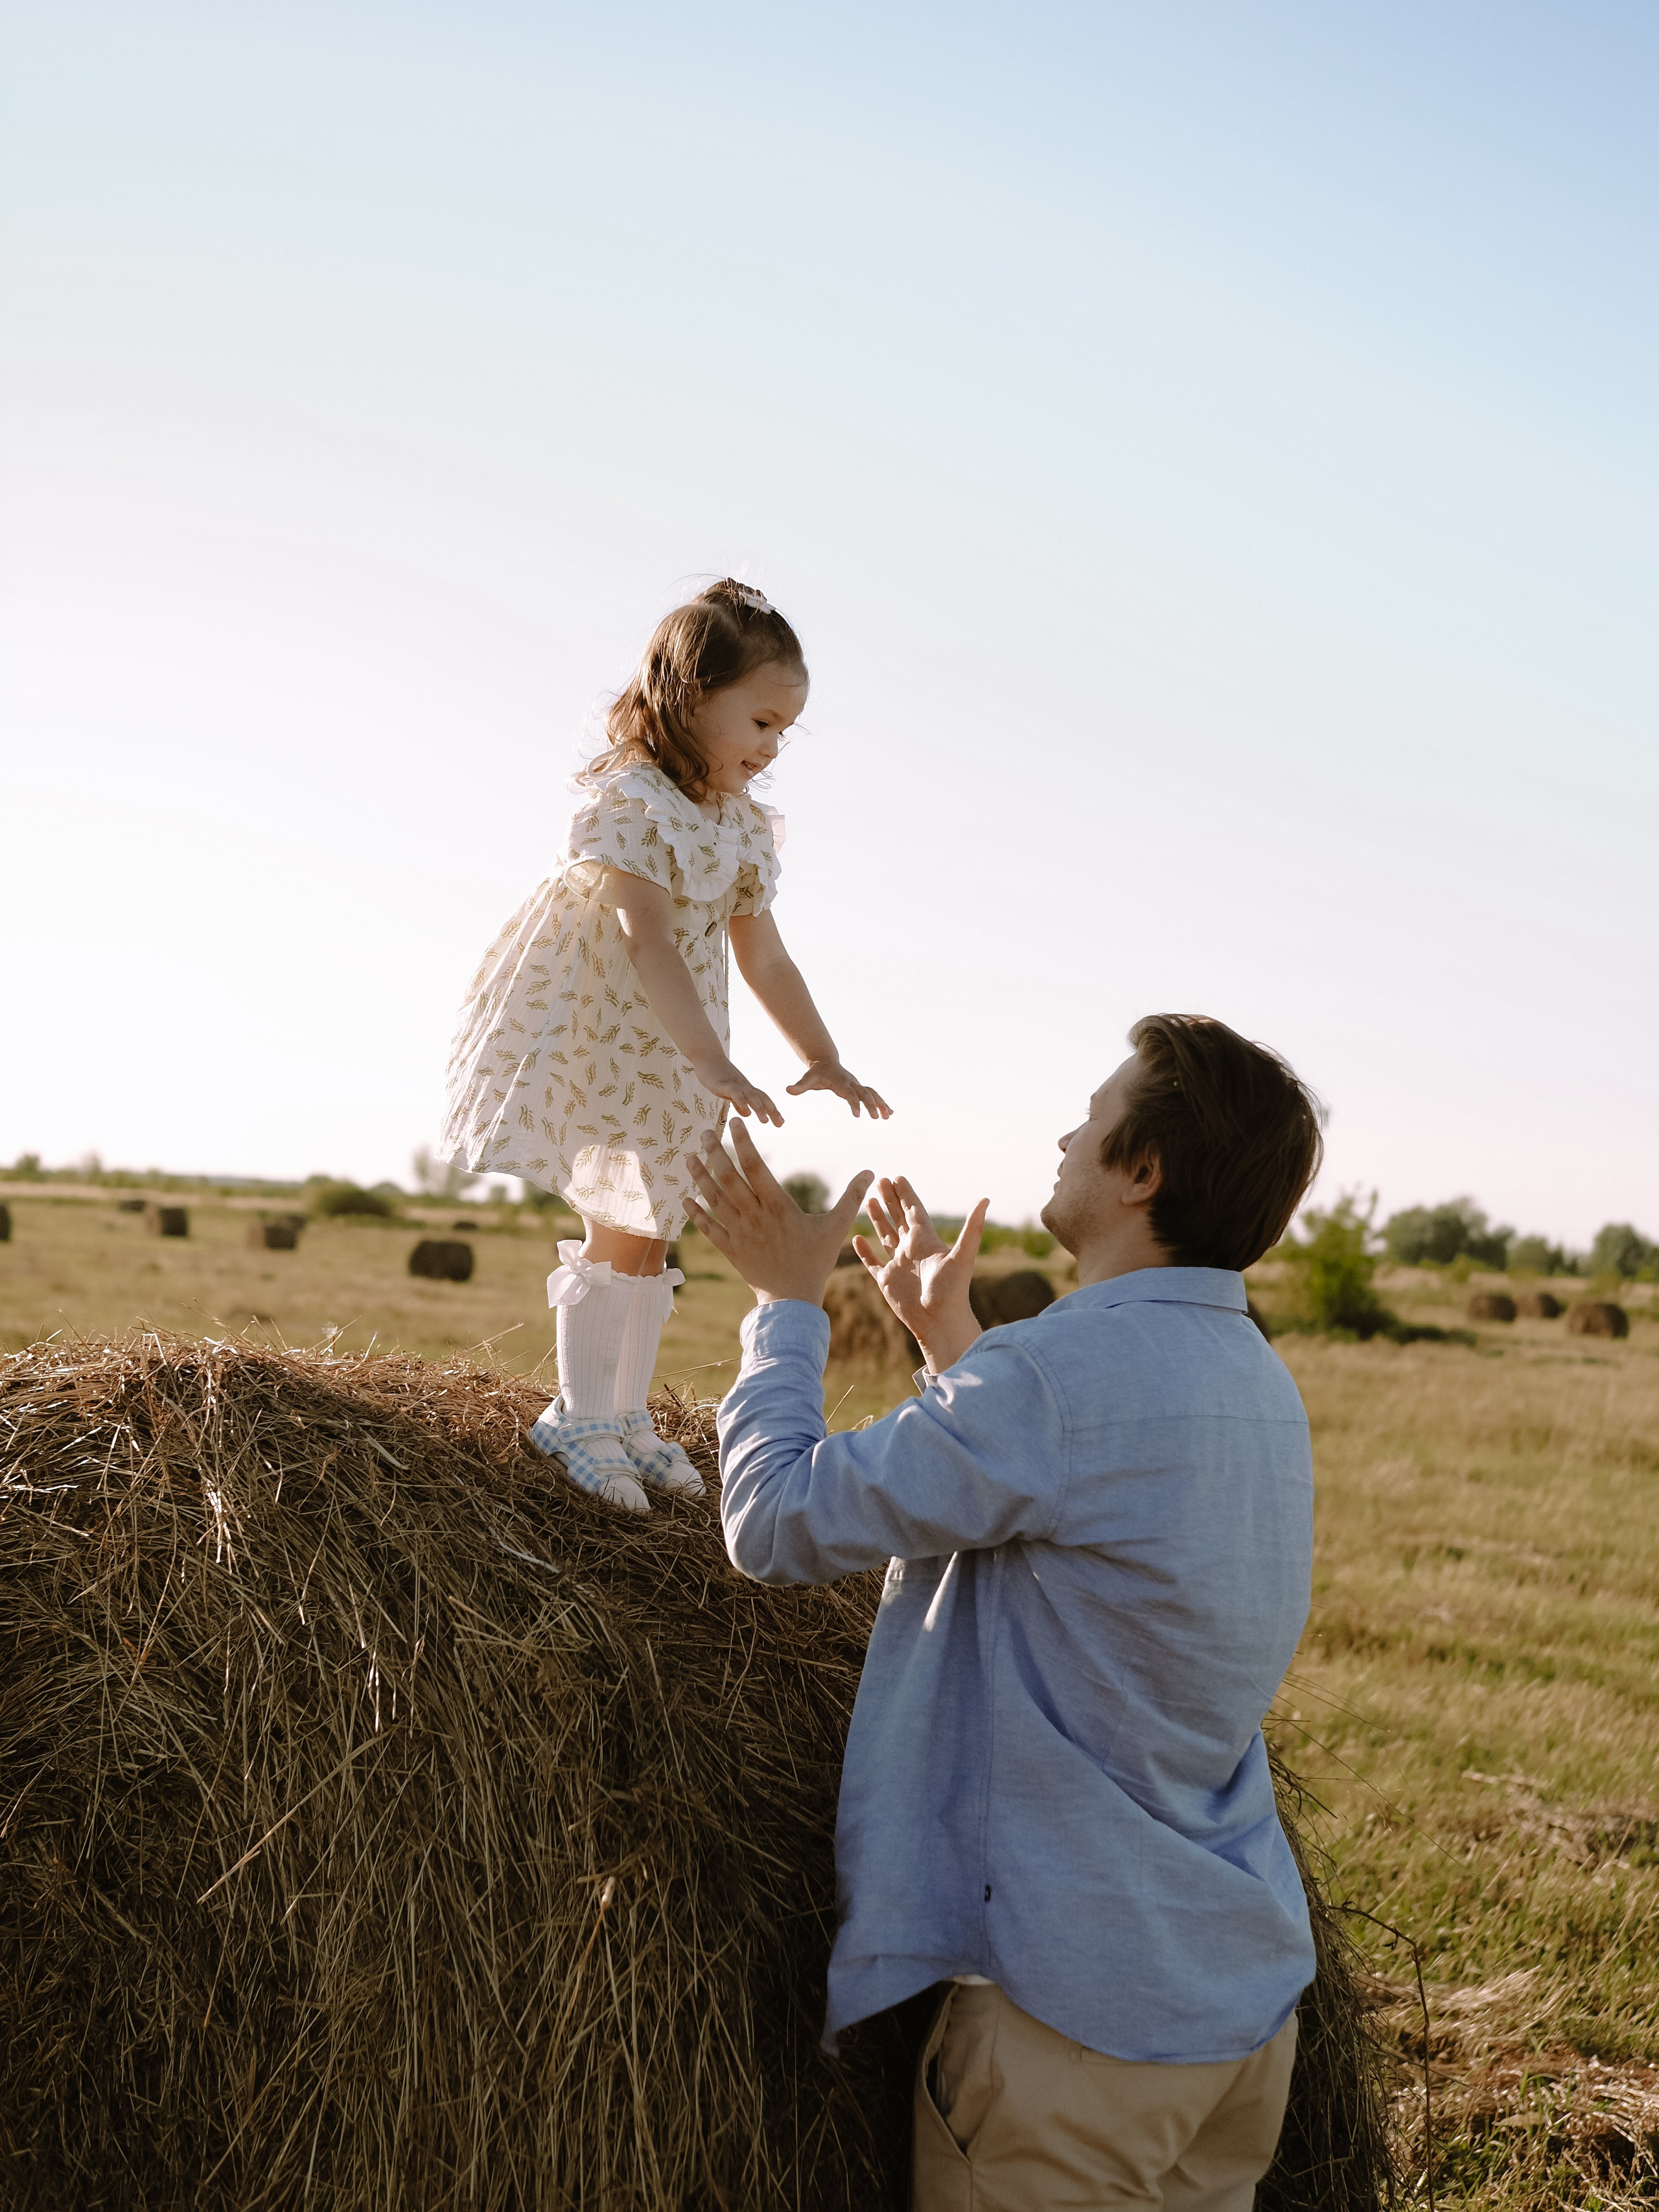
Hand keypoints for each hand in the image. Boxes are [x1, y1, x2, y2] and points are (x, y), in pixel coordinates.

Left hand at [685, 1122, 872, 1304]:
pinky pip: (708, 1229)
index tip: (735, 1122)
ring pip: (714, 1200)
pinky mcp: (730, 1250)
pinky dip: (695, 1214)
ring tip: (688, 1157)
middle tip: (703, 1132)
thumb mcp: (836, 1227)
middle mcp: (755, 1217)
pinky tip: (684, 1198)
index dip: (744, 1142)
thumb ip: (851, 1197)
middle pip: (729, 1179)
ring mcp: (740, 1234)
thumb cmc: (816, 1261)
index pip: (756, 1167)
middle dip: (715, 1153)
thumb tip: (871, 1172)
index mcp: (778, 1207)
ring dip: (700, 1177)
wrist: (793, 1300)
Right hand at [693, 1057, 783, 1127]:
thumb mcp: (729, 1091)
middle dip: (772, 1111)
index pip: (763, 1099)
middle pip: (762, 1098)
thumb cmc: (718, 1074)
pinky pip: (735, 1093)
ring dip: (759, 1108)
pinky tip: (746, 1111)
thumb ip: (738, 1102)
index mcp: (746, 1088)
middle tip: (780, 1124)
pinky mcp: (724, 1084)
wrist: (707, 1056)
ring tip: (764, 1121)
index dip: (773, 1110)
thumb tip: (746, 1113)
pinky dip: (741, 1102)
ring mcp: (735, 1084)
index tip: (781, 1123)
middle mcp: (744, 1086)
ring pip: (751, 1096)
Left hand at [785, 1057, 892, 1118]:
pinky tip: (889, 1113)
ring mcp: (857, 1084)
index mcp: (841, 1082)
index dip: (854, 1103)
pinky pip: (873, 1094)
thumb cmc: (816, 1072)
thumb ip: (799, 1086)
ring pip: (872, 1093)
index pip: (849, 1093)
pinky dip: (881, 1103)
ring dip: (880, 1104)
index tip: (857, 1115)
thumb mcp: (807, 1079)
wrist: (825, 1062)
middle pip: (864, 1093)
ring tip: (888, 1116)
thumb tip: (787, 1090)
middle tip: (875, 1118)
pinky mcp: (859, 1087)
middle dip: (871, 1105)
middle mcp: (851, 1083)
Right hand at [854, 1179, 988, 1374]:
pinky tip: (856, 1237)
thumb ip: (972, 1228)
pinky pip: (872, 1261)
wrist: (940, 1322)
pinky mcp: (887, 1280)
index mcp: (926, 1241)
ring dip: (878, 1219)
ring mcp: (898, 1264)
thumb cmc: (952, 1291)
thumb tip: (985, 1199)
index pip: (914, 1211)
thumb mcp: (962, 1256)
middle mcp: (912, 1250)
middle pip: (899, 1218)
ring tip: (868, 1201)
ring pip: (885, 1236)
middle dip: (890, 1200)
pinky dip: (864, 1250)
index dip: (906, 1194)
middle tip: (879, 1179)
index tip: (897, 1177)